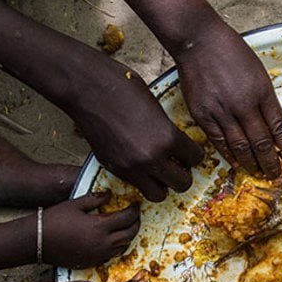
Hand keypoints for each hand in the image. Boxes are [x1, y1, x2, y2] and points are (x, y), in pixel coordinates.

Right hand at [43, 192, 139, 267]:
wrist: (37, 241)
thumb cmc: (54, 220)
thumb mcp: (75, 204)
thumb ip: (95, 199)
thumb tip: (109, 195)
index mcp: (99, 227)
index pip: (126, 218)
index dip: (134, 210)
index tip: (136, 204)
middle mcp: (102, 244)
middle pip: (129, 234)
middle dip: (135, 223)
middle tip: (135, 215)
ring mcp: (98, 255)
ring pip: (123, 247)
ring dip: (128, 236)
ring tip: (127, 226)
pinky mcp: (91, 262)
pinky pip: (112, 255)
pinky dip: (117, 246)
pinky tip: (113, 239)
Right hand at [66, 55, 203, 201]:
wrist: (86, 88)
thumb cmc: (121, 86)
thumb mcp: (155, 105)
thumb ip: (167, 129)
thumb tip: (174, 143)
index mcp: (167, 138)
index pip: (195, 158)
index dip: (194, 154)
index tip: (189, 152)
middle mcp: (151, 158)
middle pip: (182, 184)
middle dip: (182, 174)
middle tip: (177, 165)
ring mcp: (131, 167)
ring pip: (158, 194)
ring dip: (162, 184)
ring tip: (158, 170)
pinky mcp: (114, 168)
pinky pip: (136, 186)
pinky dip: (141, 180)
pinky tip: (139, 165)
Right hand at [175, 22, 281, 177]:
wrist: (199, 41)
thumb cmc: (230, 51)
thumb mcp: (257, 71)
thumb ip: (264, 97)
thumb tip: (272, 125)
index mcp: (261, 91)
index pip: (279, 127)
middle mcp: (244, 103)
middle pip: (262, 141)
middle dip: (271, 162)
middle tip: (277, 175)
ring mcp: (222, 111)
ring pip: (241, 146)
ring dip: (252, 163)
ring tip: (259, 173)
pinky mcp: (203, 115)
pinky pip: (219, 142)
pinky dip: (229, 155)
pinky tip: (237, 163)